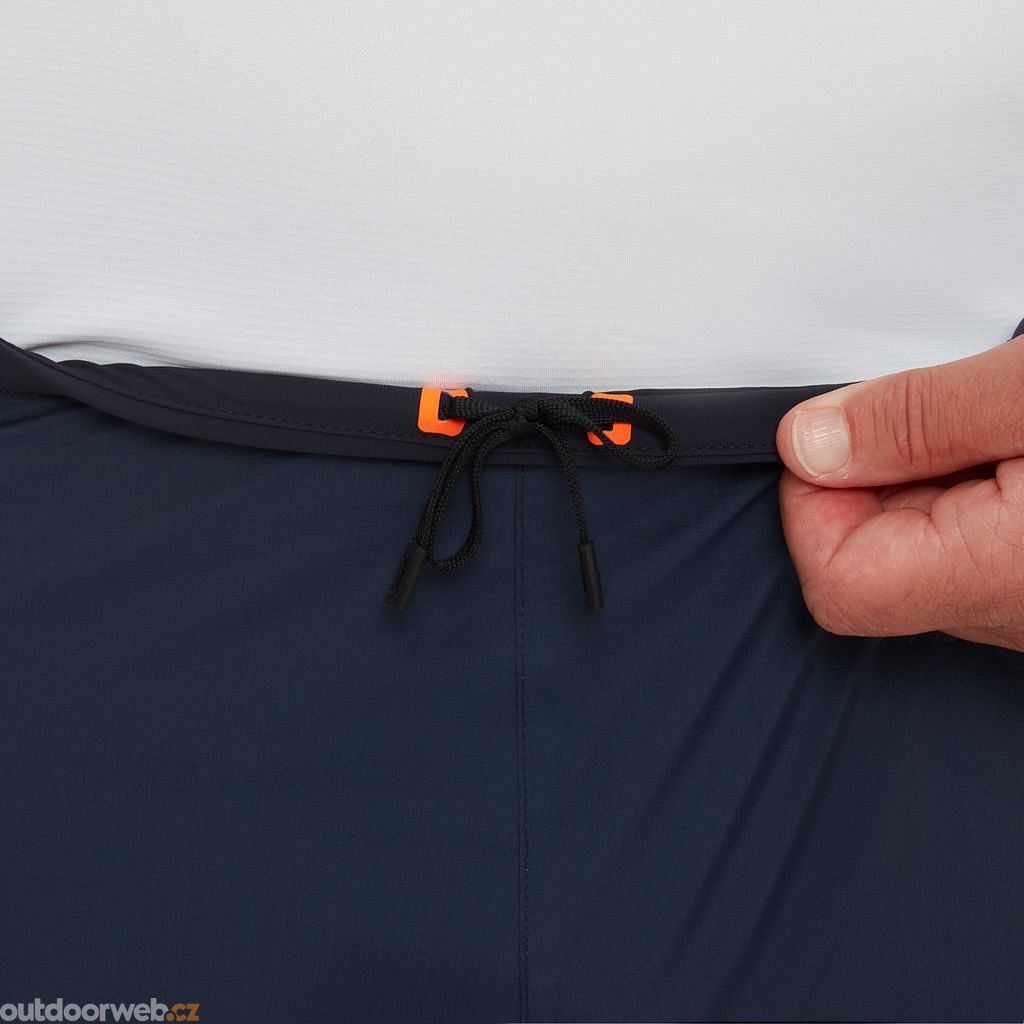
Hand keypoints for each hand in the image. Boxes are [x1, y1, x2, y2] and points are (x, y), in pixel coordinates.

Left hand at [776, 333, 1023, 651]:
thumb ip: (917, 420)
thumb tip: (810, 442)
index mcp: (999, 573)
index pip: (836, 580)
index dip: (814, 497)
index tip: (837, 432)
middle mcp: (1011, 609)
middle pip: (869, 562)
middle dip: (872, 476)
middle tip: (933, 414)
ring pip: (917, 550)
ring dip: (922, 477)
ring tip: (986, 425)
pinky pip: (964, 543)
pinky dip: (963, 486)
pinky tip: (1000, 445)